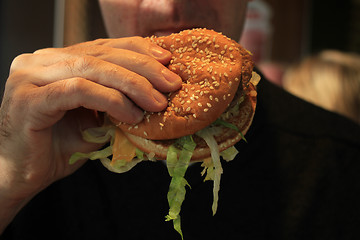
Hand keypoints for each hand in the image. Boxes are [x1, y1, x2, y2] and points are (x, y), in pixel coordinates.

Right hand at [0, 37, 180, 209]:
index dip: (138, 50)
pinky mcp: (29, 98)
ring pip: (92, 68)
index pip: (103, 46)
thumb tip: (157, 92)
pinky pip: (79, 90)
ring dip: (132, 85)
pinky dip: (110, 100)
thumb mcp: (95, 116)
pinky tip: (131, 115)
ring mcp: (31, 76)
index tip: (167, 61)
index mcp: (57, 60)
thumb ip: (116, 99)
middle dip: (142, 68)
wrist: (24, 176)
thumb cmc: (60, 146)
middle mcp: (41, 60)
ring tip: (157, 103)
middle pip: (101, 54)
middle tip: (171, 83)